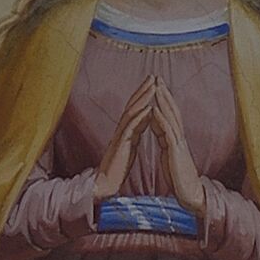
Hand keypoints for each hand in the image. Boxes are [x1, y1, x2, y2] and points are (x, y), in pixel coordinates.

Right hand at [104, 79, 172, 197]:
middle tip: (154, 76)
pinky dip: (140, 117)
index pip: (136, 108)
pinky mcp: (121, 145)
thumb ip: (137, 131)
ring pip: (131, 112)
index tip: (153, 82)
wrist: (105, 183)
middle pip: (133, 105)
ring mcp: (120, 136)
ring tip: (152, 86)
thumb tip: (146, 118)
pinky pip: (130, 128)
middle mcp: (122, 129)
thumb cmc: (118, 167)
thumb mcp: (131, 145)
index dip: (144, 94)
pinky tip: (148, 108)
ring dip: (143, 98)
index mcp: (126, 130)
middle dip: (143, 89)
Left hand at [146, 87, 210, 218]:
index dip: (162, 100)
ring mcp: (179, 144)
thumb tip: (160, 131)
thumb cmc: (179, 179)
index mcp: (175, 139)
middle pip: (172, 111)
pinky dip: (161, 119)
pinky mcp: (176, 152)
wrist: (190, 195)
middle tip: (157, 77)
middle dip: (164, 93)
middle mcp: (179, 138)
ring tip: (156, 86)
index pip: (168, 115)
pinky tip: (155, 109)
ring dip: (163, 101)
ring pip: (171, 117)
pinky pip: (168, 132)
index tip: (155, 86)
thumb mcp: (169, 156)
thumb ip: (165, 142)